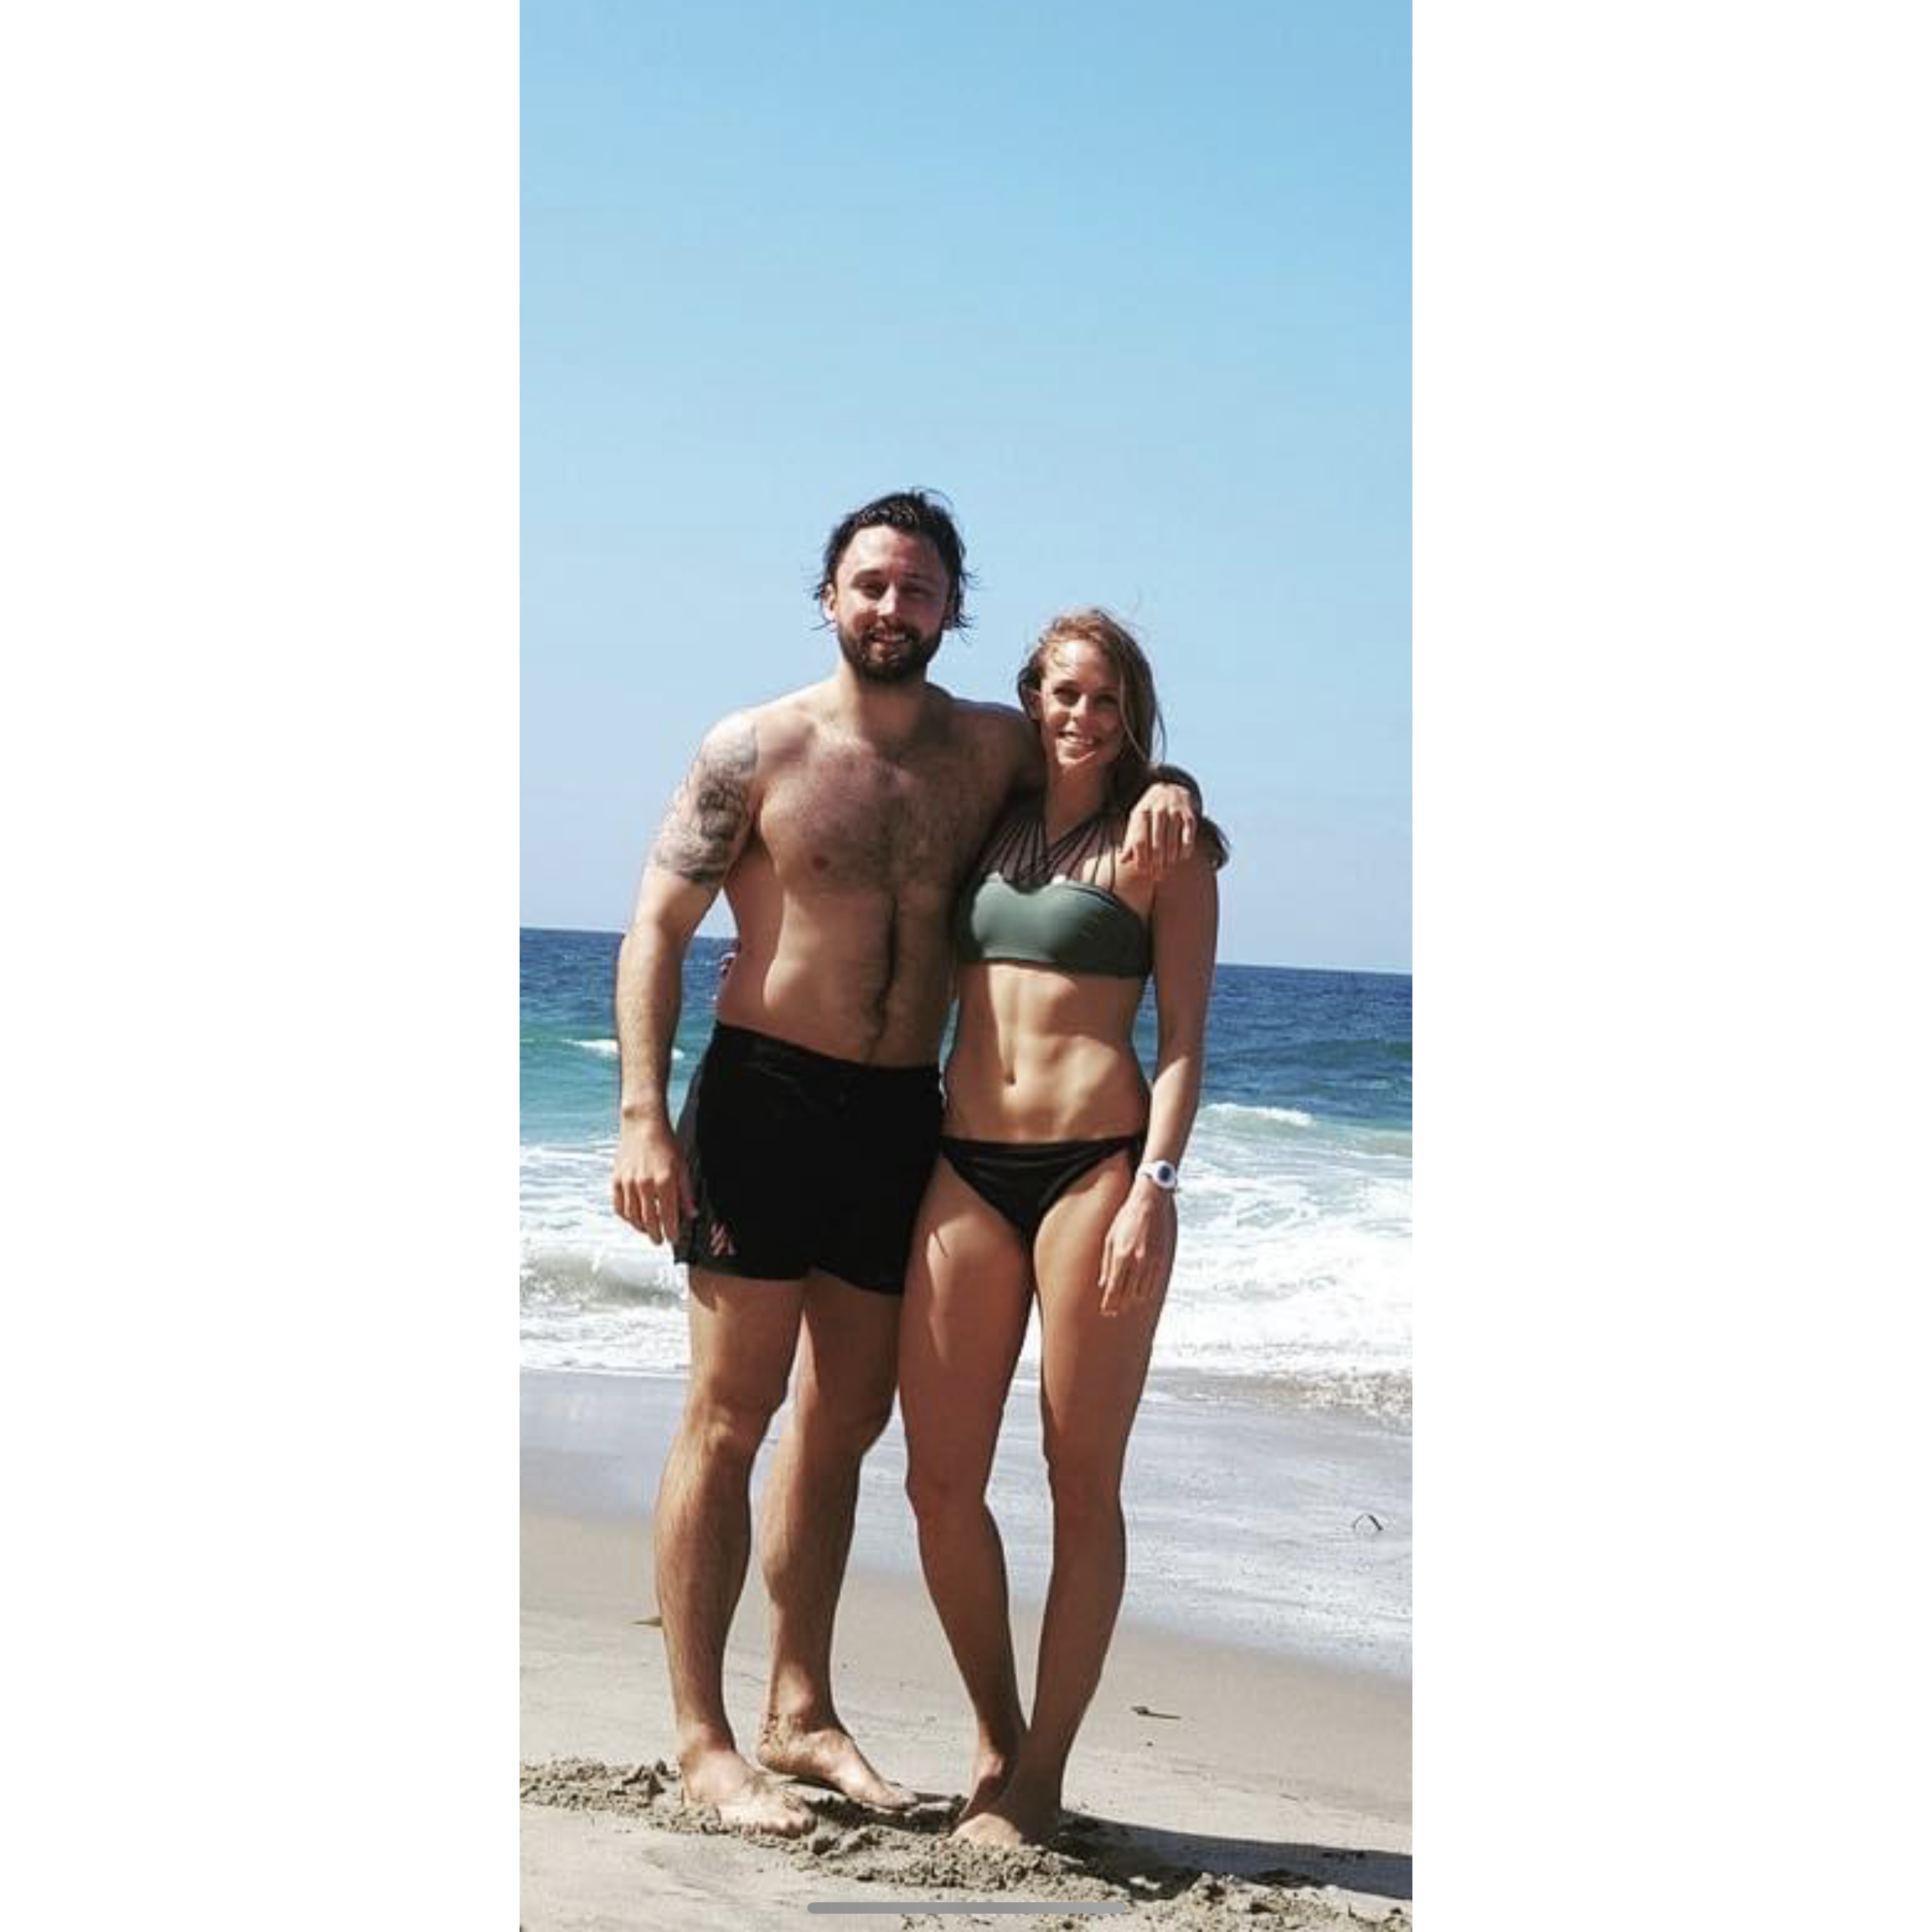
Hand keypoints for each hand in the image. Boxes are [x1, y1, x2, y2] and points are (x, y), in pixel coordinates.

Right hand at [612, 1115, 694, 1244]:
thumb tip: (691, 1213)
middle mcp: (644, 1184)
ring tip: (648, 1231)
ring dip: (641, 1228)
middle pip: (649, 1220)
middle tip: (660, 1241)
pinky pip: (619, 1207)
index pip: (668, 1216)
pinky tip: (633, 1218)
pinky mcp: (616, 1180)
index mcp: (664, 1181)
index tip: (674, 1239)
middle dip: (656, 1234)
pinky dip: (626, 1217)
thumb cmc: (665, 1143)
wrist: (642, 1125)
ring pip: (633, 1216)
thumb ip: (686, 1192)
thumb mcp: (682, 1166)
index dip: (671, 1231)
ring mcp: (628, 1183)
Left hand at [1098, 1180, 1177, 1316]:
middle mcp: (1137, 1262)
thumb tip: (1103, 1284)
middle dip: (1118, 1306)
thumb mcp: (1110, 1238)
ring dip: (1131, 1301)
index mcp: (1121, 1256)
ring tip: (1124, 1304)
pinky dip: (1144, 1293)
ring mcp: (1151, 1262)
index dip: (1109, 1303)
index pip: (1114, 1289)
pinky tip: (1138, 1294)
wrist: (1150, 1203)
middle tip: (1112, 1312)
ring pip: (1141, 1293)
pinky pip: (1153, 1284)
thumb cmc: (1127, 1217)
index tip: (1105, 1310)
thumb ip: (1106, 1263)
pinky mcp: (1161, 1260)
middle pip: (1127, 1294)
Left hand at [1121, 781, 1196, 878]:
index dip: (1141, 858)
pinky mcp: (1189, 815)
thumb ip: (1130, 840)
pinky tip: (1183, 857)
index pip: (1139, 840)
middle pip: (1156, 842)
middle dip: (1156, 861)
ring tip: (1168, 867)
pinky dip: (1186, 847)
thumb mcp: (1137, 821)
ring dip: (1170, 857)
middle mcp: (1158, 810)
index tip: (1143, 871)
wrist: (1171, 789)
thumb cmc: (1150, 812)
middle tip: (1157, 874)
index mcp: (1141, 812)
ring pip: (1172, 840)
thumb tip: (1122, 859)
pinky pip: (1188, 834)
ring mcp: (1174, 811)